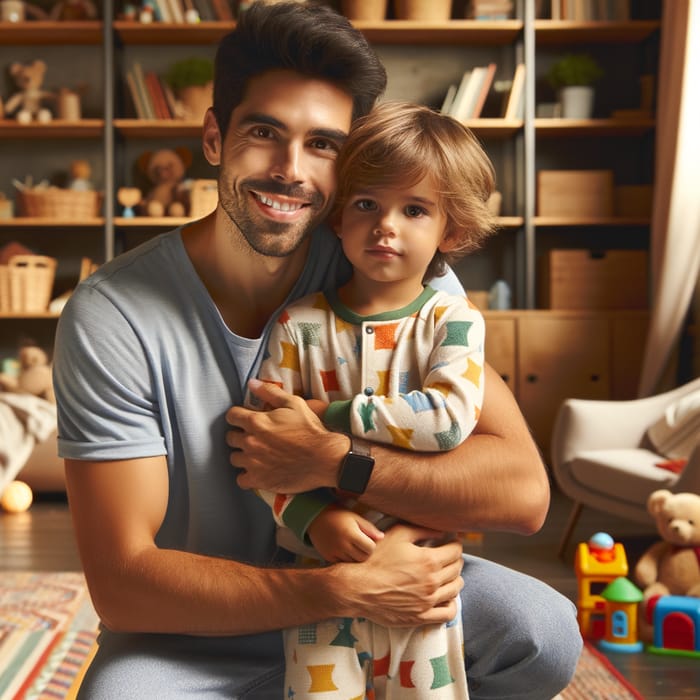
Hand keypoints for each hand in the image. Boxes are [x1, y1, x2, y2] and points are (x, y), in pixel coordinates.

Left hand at [227, 379, 346, 492]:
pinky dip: (247, 476)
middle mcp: (250, 442)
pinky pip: (241, 480)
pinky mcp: (259, 480)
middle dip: (240, 435)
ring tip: (256, 454)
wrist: (324, 458)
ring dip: (243, 455)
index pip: (231, 416)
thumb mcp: (293, 403)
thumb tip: (252, 383)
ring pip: (234, 458)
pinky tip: (257, 471)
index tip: (246, 419)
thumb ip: (270, 392)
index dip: (238, 416)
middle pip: (231, 438)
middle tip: (254, 437)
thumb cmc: (310, 429)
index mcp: (256, 422)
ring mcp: (253, 463)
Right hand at [308, 506, 383, 562]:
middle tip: (361, 544)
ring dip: (355, 556)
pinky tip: (343, 549)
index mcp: (351, 533)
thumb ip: (369, 528)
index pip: (370, 548)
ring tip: (352, 546)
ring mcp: (334, 552)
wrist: (317, 517)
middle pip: (362, 558)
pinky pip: (342, 563)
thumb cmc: (339, 516)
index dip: (371, 545)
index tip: (367, 539)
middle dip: (365, 552)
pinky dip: (345, 558)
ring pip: (353, 562)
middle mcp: (342, 545)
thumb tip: (382, 537)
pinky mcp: (328, 557)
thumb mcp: (355, 518)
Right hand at [335, 523, 464, 626]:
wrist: (357, 587)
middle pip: (457, 569)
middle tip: (449, 555)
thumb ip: (422, 530)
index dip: (455, 544)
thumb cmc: (375, 558)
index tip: (452, 542)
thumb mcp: (397, 534)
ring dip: (455, 579)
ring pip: (455, 589)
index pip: (455, 551)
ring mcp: (427, 602)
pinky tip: (446, 596)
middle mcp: (431, 582)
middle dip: (455, 559)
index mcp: (428, 560)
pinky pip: (448, 613)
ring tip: (448, 574)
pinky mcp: (421, 617)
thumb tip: (442, 531)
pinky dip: (452, 603)